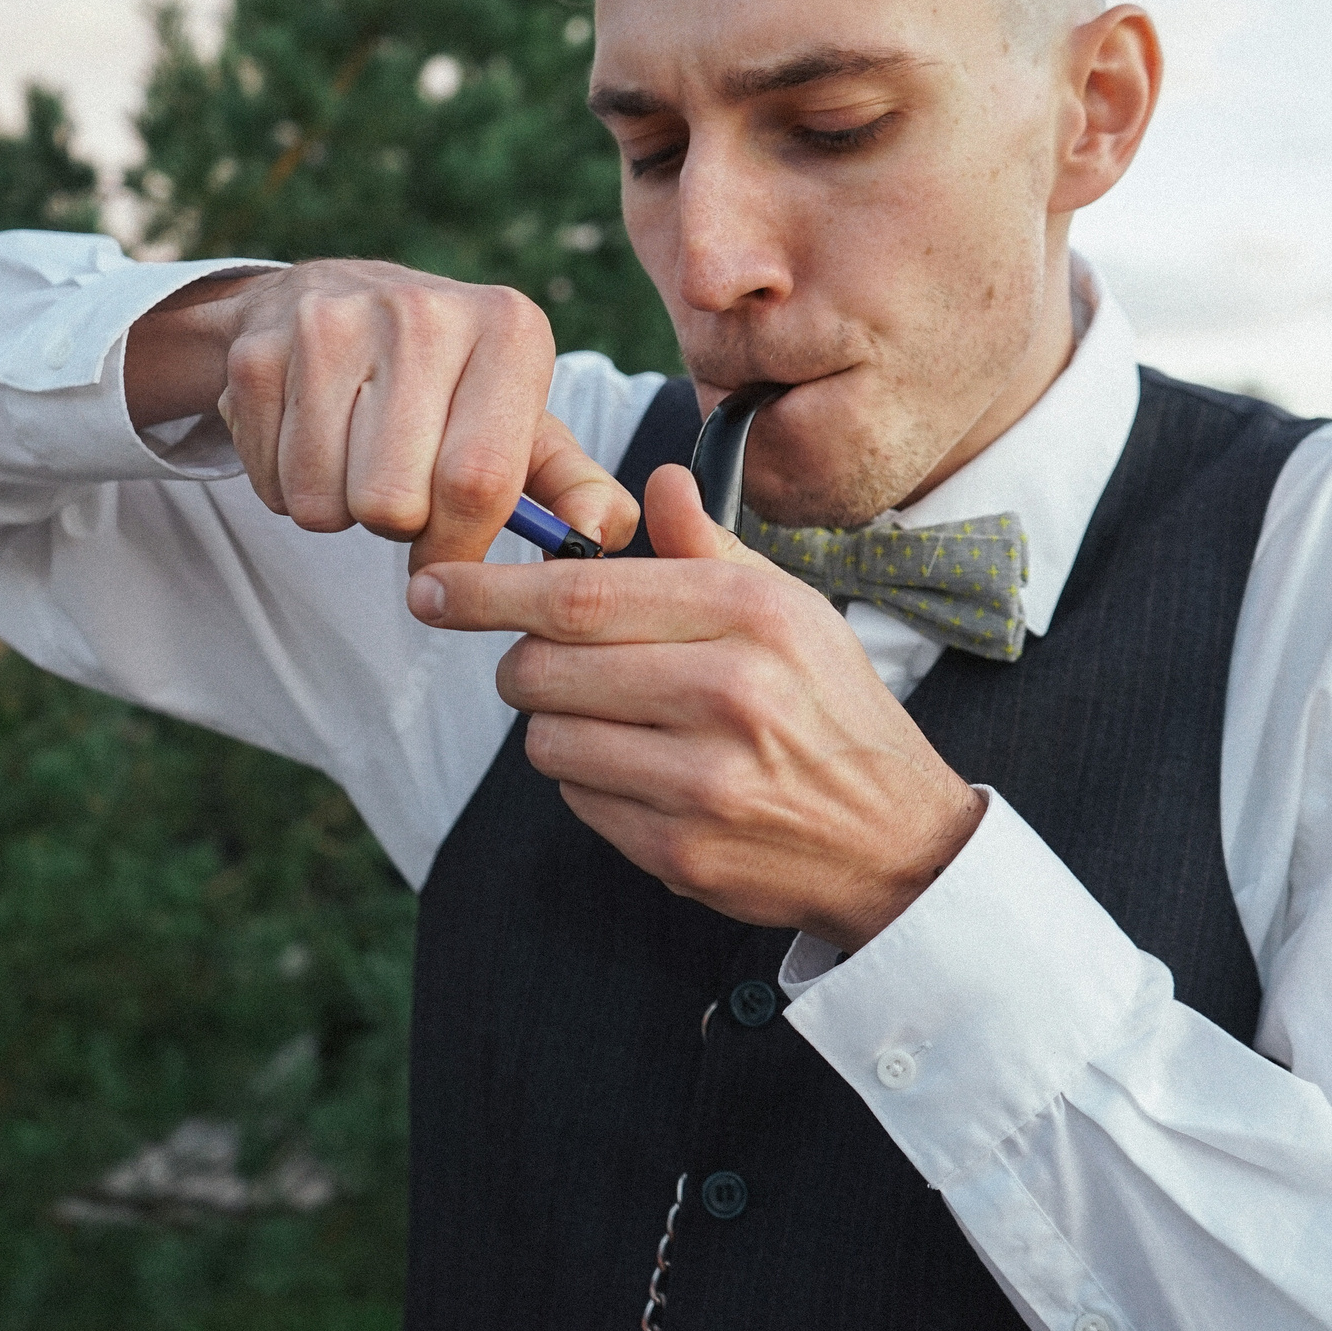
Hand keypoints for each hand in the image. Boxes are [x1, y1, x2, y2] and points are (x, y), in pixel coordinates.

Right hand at [126, 261, 639, 567]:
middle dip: (400, 525)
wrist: (331, 299)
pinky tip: (315, 439)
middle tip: (404, 487)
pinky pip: (274, 484)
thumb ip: (575, 487)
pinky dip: (291, 488)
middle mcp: (423, 311)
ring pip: (327, 502)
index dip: (462, 545)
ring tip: (361, 460)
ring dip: (342, 510)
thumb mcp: (525, 422)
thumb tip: (602, 535)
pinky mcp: (259, 353)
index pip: (479, 481)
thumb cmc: (450, 387)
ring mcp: (331, 324)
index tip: (453, 558)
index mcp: (509, 329)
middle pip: (395, 502)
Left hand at [407, 465, 984, 948]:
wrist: (897, 842)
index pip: (583, 592)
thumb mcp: (793, 610)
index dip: (490, 590)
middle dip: (521, 663)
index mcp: (751, 614)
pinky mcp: (682, 851)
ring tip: (615, 722)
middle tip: (545, 664)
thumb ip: (710, 548)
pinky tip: (646, 774)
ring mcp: (703, 780)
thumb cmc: (833, 709)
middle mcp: (728, 692)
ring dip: (557, 727)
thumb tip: (656, 480)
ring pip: (548, 740)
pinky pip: (579, 802)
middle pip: (545, 667)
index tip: (434, 588)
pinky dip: (590, 785)